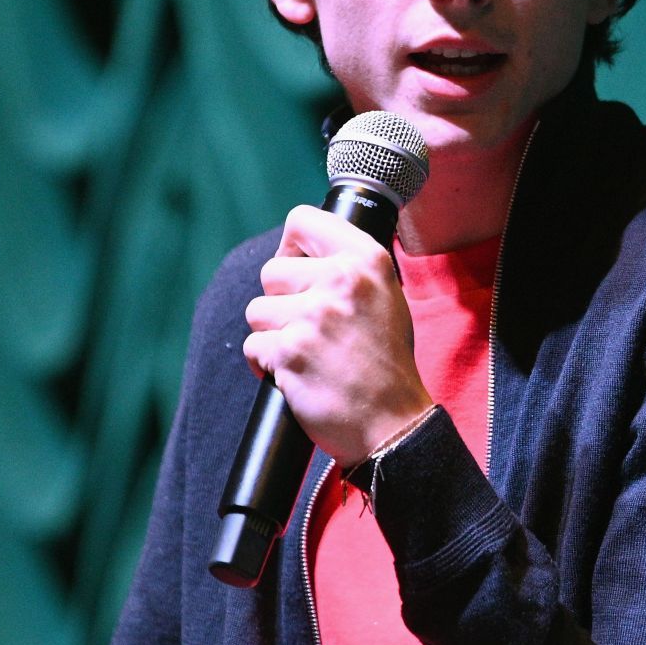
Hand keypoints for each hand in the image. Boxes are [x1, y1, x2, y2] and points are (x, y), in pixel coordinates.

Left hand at [242, 204, 435, 465]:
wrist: (392, 424)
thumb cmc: (385, 362)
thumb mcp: (384, 297)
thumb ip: (348, 268)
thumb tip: (297, 250)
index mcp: (367, 260)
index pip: (302, 220)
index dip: (292, 247)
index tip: (299, 269)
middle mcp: (341, 280)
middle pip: (271, 271)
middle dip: (281, 301)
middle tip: (310, 327)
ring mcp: (314, 316)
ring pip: (257, 311)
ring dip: (273, 334)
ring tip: (307, 353)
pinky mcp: (290, 352)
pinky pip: (253, 346)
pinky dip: (267, 364)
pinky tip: (296, 374)